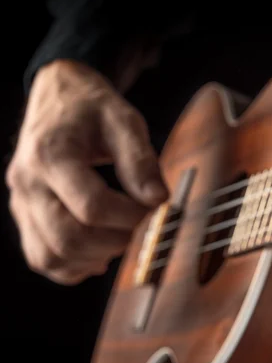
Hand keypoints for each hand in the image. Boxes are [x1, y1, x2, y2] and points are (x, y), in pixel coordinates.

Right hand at [6, 59, 167, 284]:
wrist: (58, 96)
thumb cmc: (92, 107)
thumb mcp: (124, 120)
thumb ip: (141, 160)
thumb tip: (158, 200)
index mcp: (51, 155)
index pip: (91, 207)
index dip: (130, 216)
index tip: (153, 206)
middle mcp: (28, 183)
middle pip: (68, 238)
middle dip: (114, 241)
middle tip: (140, 225)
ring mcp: (21, 202)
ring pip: (49, 256)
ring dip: (93, 258)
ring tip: (121, 237)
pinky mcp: (25, 214)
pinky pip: (41, 257)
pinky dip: (71, 266)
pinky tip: (99, 254)